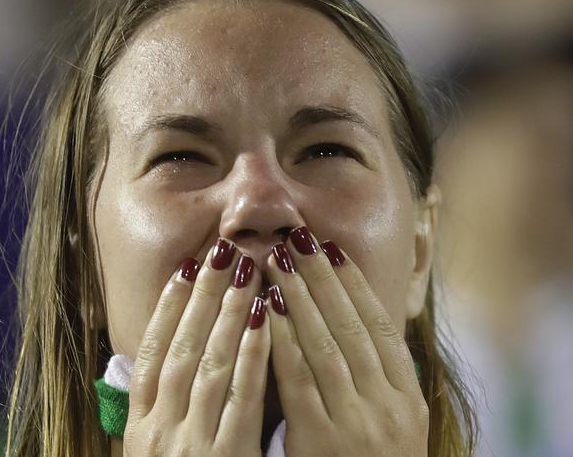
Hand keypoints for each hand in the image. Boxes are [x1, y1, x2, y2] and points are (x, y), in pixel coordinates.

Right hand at [123, 238, 269, 456]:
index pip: (153, 351)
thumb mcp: (156, 452)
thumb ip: (161, 407)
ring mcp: (190, 443)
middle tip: (221, 250)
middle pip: (182, 346)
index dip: (169, 306)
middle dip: (203, 295)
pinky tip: (265, 319)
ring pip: (210, 362)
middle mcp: (159, 428)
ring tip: (246, 269)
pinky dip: (252, 355)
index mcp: (140, 426)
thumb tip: (165, 356)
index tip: (186, 267)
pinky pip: (241, 397)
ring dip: (228, 312)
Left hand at [265, 226, 428, 456]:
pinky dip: (282, 338)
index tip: (333, 250)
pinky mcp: (321, 441)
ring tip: (279, 256)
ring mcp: (359, 424)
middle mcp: (389, 406)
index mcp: (408, 400)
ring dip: (300, 295)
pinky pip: (298, 378)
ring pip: (325, 343)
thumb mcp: (391, 426)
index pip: (379, 327)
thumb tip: (357, 327)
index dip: (355, 284)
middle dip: (322, 276)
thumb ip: (376, 380)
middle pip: (351, 325)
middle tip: (299, 236)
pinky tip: (265, 307)